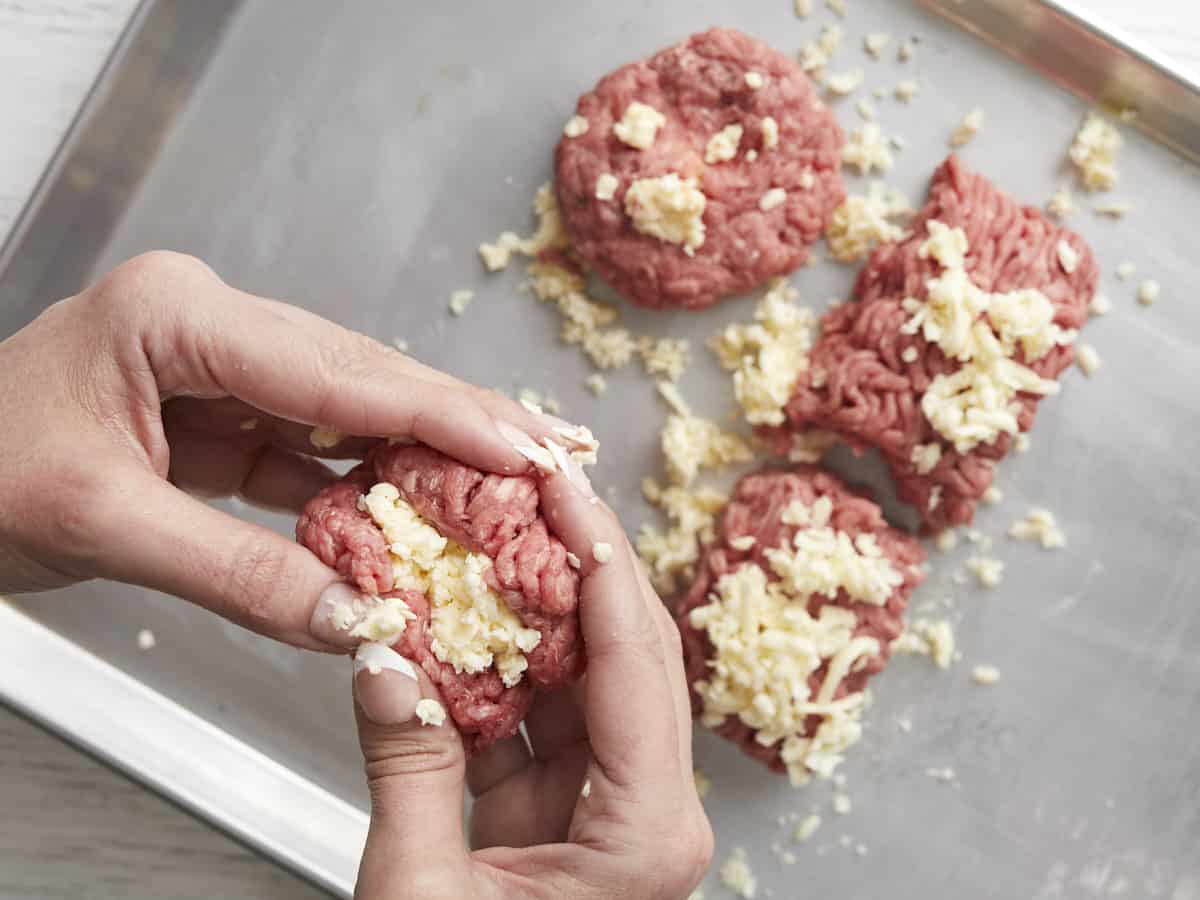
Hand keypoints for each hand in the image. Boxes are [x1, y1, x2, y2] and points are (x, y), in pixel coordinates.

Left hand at [0, 251, 565, 649]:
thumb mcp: (101, 524)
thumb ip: (237, 573)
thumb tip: (356, 617)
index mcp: (178, 314)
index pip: (337, 367)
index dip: (441, 410)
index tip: (524, 446)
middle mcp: (211, 323)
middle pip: (362, 375)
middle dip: (459, 420)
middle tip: (551, 454)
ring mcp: (220, 365)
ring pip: (349, 409)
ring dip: (426, 452)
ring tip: (512, 479)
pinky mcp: (222, 414)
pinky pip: (313, 449)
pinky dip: (367, 485)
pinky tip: (423, 508)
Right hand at [350, 469, 712, 898]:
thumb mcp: (420, 894)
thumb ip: (406, 766)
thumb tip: (384, 655)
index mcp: (645, 835)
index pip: (635, 665)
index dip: (601, 566)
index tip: (570, 493)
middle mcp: (649, 811)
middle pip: (629, 653)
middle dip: (582, 564)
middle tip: (537, 488)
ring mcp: (614, 806)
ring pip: (589, 674)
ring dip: (542, 605)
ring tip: (498, 532)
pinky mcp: (572, 807)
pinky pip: (548, 713)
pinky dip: (510, 663)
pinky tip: (471, 613)